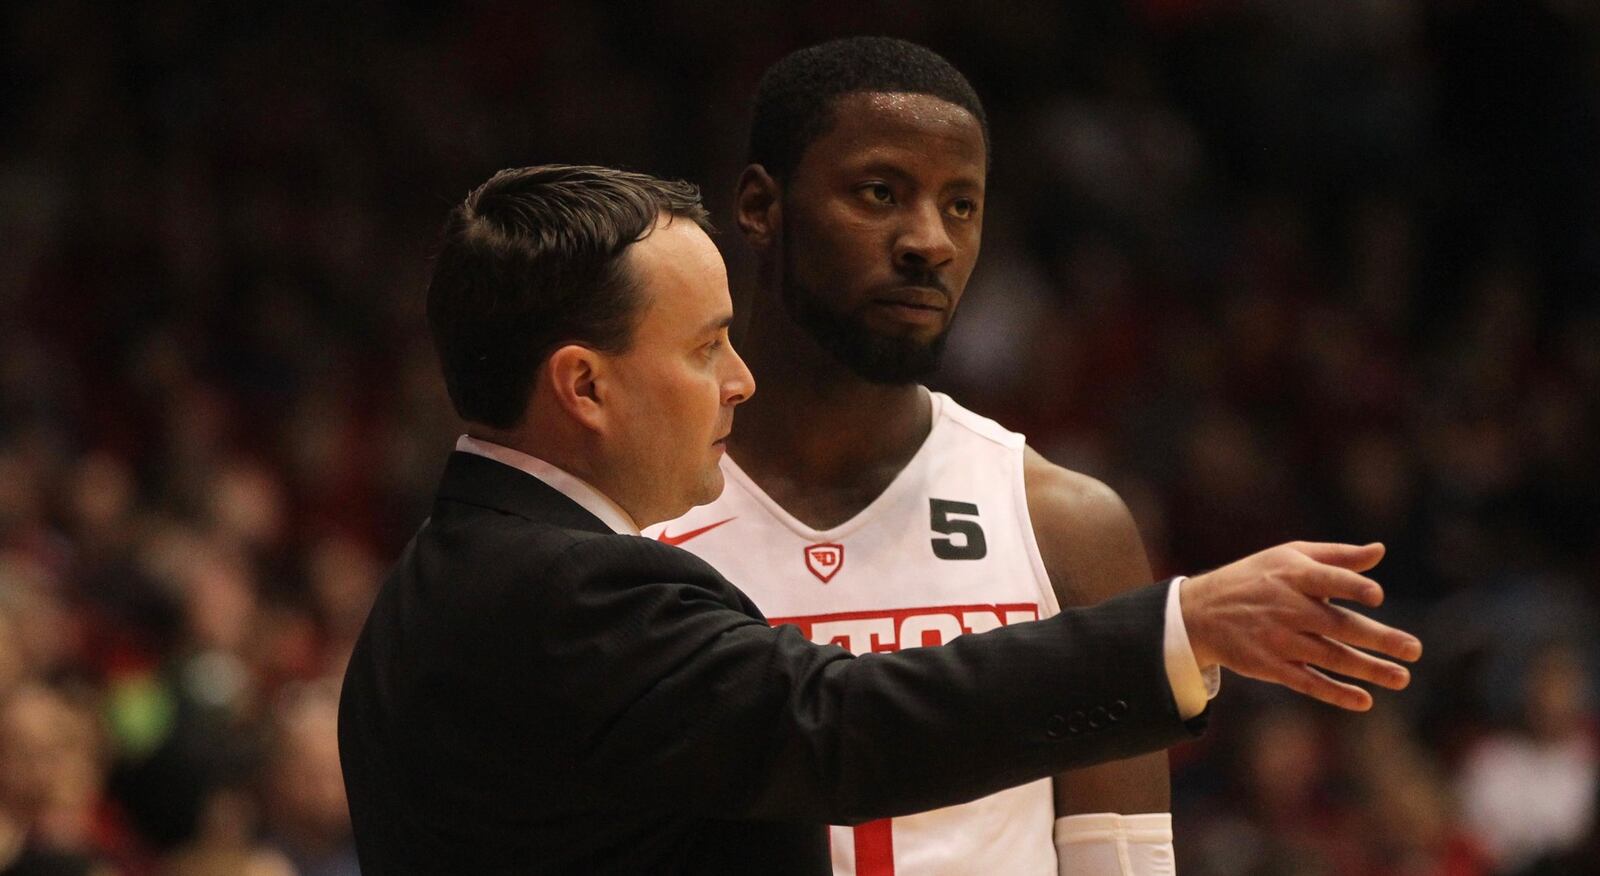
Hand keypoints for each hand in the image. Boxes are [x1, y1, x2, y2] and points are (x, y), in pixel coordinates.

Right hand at [1180, 542, 1421, 711]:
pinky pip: (1307, 682)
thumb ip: (1336, 556)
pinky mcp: (1269, 666)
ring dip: (1367, 669)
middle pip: (1338, 625)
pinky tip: (1363, 701)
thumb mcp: (1288, 556)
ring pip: (1330, 657)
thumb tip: (1380, 551)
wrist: (1199, 612)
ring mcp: (1278, 640)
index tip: (1377, 597)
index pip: (1327, 581)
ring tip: (1402, 677)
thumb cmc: (1255, 577)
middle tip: (1414, 650)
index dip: (1352, 587)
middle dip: (1378, 639)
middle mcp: (1286, 608)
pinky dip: (1335, 692)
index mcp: (1292, 576)